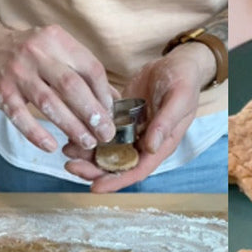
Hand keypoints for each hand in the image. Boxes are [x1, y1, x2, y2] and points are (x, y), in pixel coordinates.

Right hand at [0, 23, 116, 152]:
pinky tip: (51, 146)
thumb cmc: (26, 53)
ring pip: (49, 103)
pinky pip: (21, 116)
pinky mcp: (0, 91)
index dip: (104, 94)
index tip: (111, 115)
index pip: (90, 68)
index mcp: (57, 40)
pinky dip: (37, 133)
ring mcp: (17, 72)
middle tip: (105, 134)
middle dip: (93, 114)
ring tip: (86, 143)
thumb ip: (81, 71)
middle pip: (72, 87)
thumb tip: (113, 100)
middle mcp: (38, 53)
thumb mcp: (54, 50)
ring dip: (71, 126)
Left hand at [64, 42, 213, 192]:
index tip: (94, 187)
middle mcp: (143, 142)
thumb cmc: (184, 82)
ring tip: (67, 149)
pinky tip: (72, 130)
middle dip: (93, 169)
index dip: (116, 180)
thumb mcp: (178, 99)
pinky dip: (88, 132)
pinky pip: (102, 130)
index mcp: (160, 145)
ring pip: (106, 149)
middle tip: (70, 167)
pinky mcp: (121, 117)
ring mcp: (131, 130)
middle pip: (116, 164)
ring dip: (87, 152)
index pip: (136, 170)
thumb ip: (165, 123)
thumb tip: (150, 147)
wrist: (177, 64)